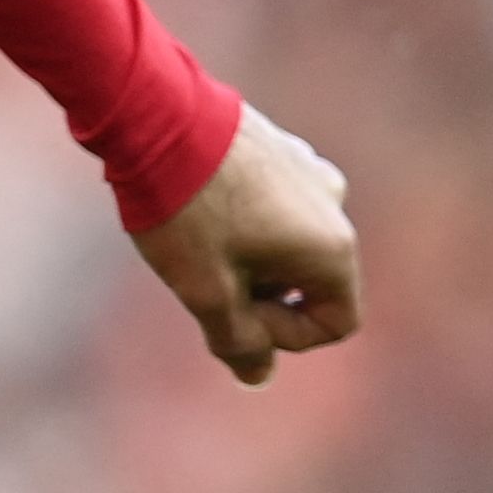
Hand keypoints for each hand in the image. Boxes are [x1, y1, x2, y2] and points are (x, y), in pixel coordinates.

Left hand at [130, 103, 359, 386]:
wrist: (157, 115)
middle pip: (312, 283)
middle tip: (208, 281)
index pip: (335, 323)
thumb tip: (257, 377)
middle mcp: (334, 207)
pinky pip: (276, 207)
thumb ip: (239, 341)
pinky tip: (201, 210)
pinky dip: (247, 224)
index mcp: (332, 248)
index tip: (235, 315)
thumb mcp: (208, 292)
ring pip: (290, 244)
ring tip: (200, 243)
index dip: (285, 337)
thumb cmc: (187, 211)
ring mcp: (311, 171)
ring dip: (253, 259)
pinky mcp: (283, 149)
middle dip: (263, 296)